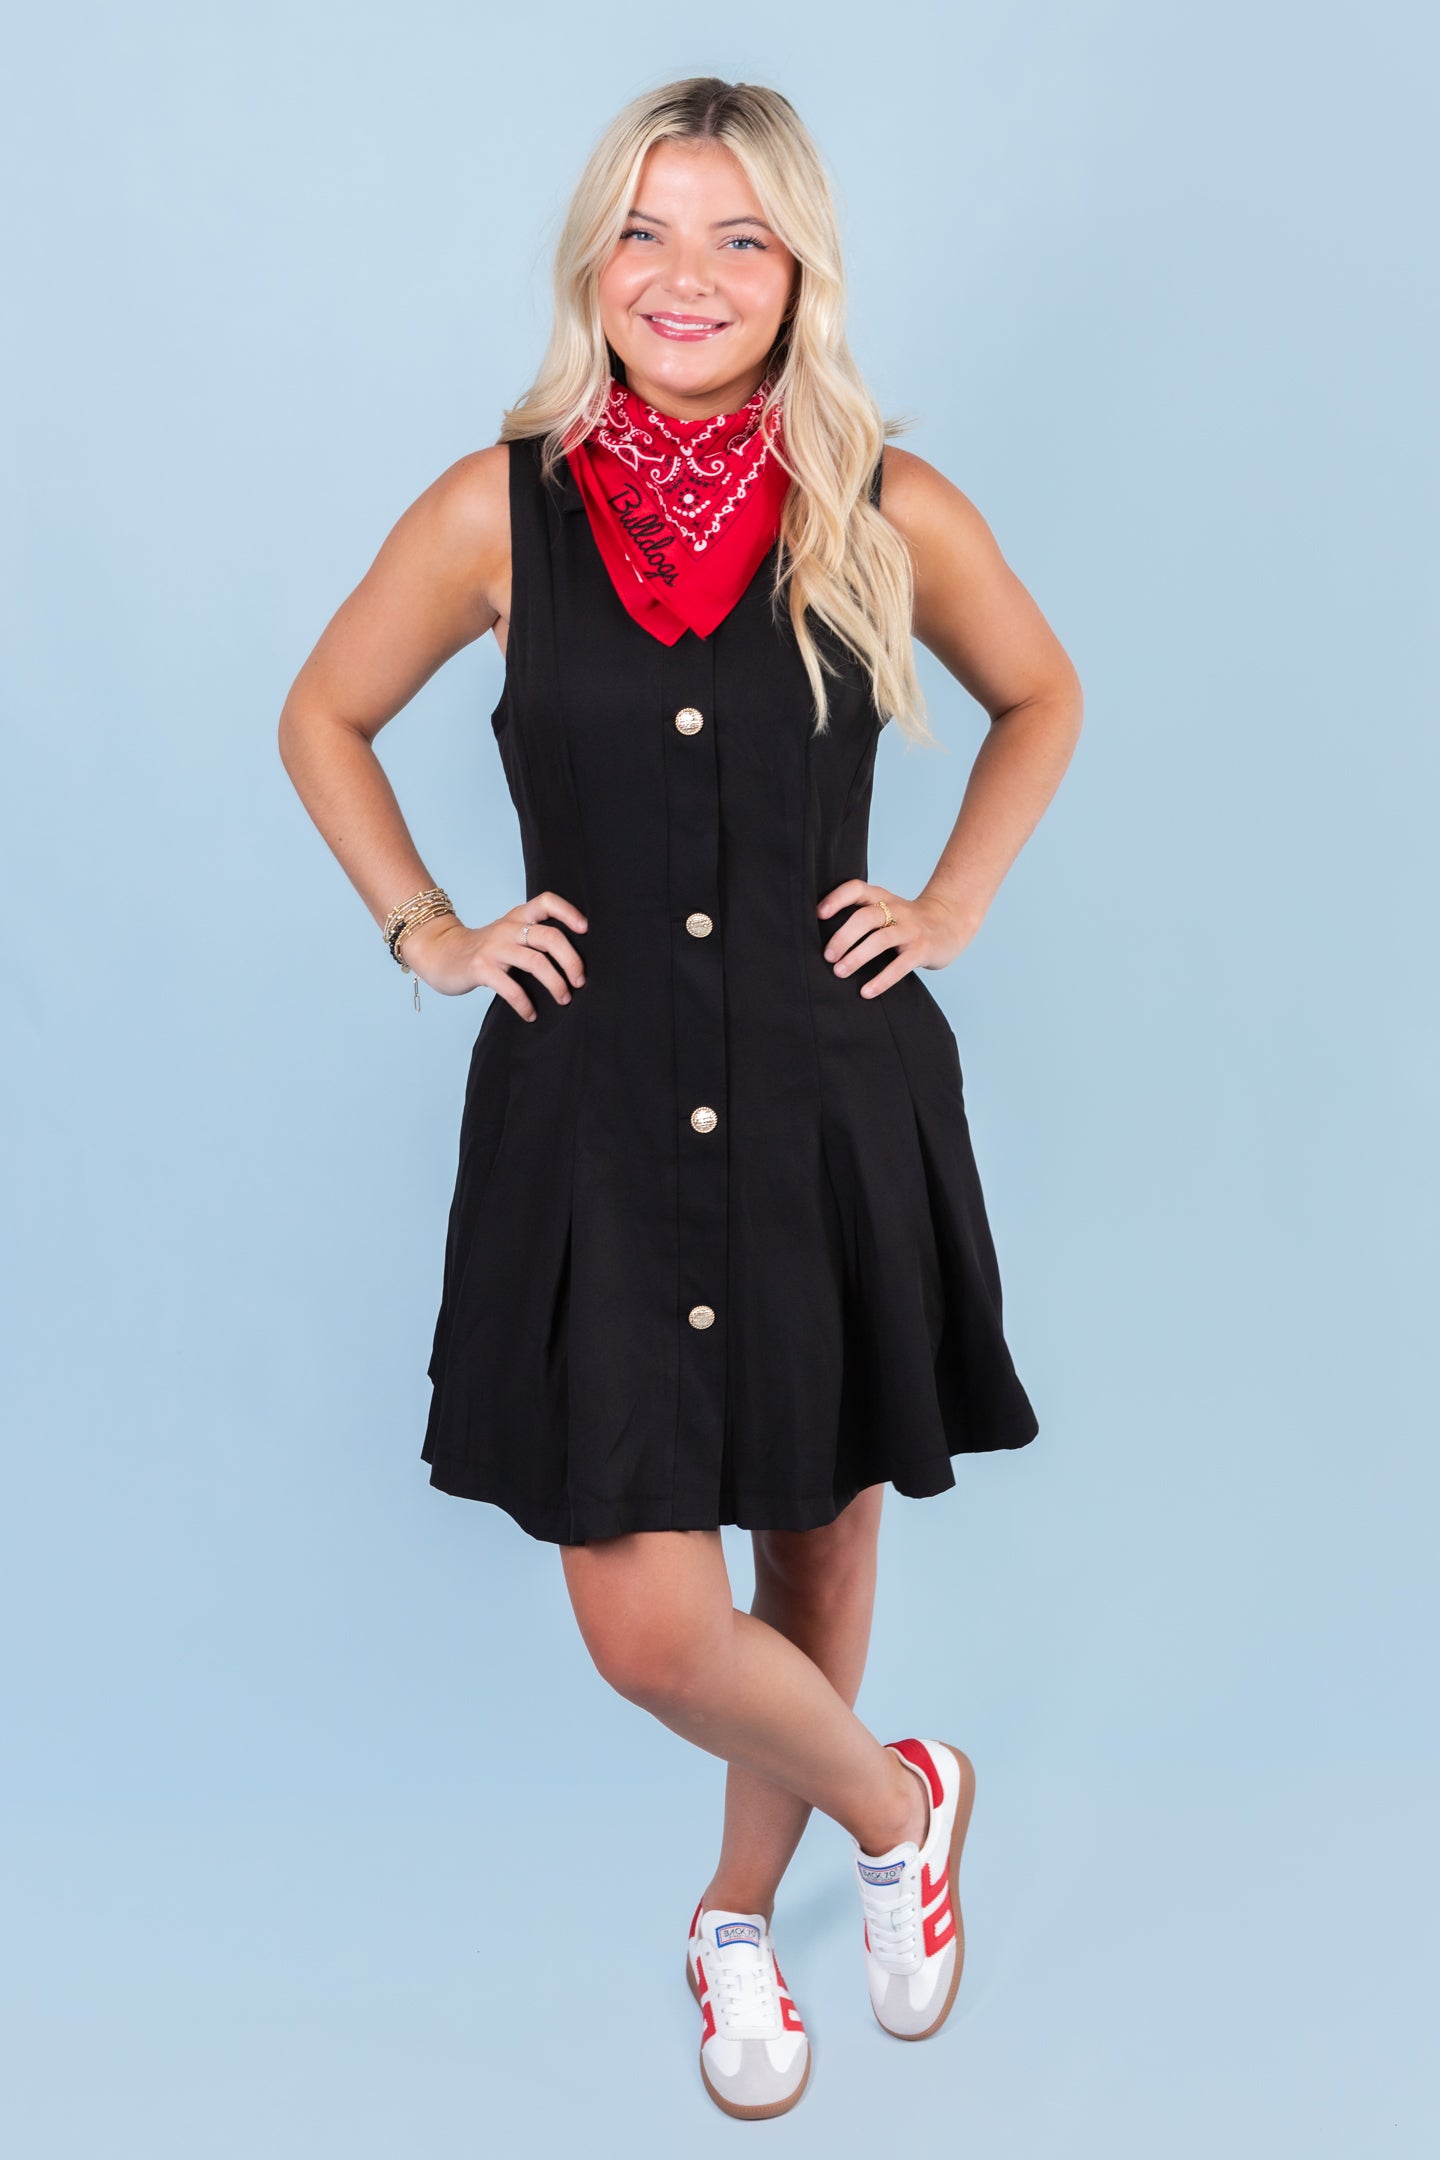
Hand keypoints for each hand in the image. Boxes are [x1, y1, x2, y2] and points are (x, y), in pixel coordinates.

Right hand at [398, 890, 587, 1020]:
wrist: (440, 953)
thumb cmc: (484, 949)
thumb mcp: (508, 934)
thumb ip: (533, 937)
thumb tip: (574, 959)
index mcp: (517, 917)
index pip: (546, 902)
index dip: (568, 912)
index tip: (585, 930)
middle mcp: (507, 928)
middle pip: (550, 937)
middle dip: (572, 961)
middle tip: (580, 981)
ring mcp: (493, 948)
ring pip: (536, 962)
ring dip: (556, 984)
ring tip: (564, 999)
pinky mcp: (481, 969)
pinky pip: (511, 988)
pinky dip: (525, 1005)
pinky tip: (531, 1014)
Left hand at [816, 881, 977, 998]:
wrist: (952, 923)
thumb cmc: (907, 922)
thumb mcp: (887, 909)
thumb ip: (863, 915)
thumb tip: (823, 939)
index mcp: (883, 897)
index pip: (857, 888)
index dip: (837, 898)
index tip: (819, 915)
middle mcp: (897, 910)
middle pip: (866, 916)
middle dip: (843, 937)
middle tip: (828, 957)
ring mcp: (911, 929)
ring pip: (880, 939)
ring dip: (857, 956)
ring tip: (840, 972)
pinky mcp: (922, 950)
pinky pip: (901, 965)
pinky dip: (882, 980)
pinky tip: (866, 992)